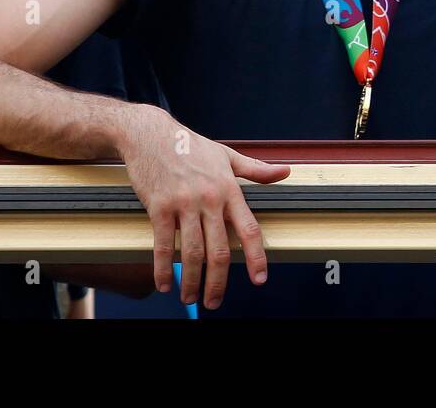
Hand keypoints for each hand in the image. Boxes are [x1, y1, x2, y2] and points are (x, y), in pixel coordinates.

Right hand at [116, 107, 290, 308]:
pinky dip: (163, 268)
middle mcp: (210, 199)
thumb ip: (256, 170)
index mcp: (229, 189)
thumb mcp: (227, 155)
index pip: (249, 229)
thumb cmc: (190, 146)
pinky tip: (164, 283)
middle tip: (216, 302)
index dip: (256, 257)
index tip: (259, 278)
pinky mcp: (159, 207)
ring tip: (190, 298)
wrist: (151, 134)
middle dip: (219, 282)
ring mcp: (184, 204)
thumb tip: (285, 173)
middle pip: (219, 250)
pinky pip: (163, 245)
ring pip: (192, 253)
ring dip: (192, 281)